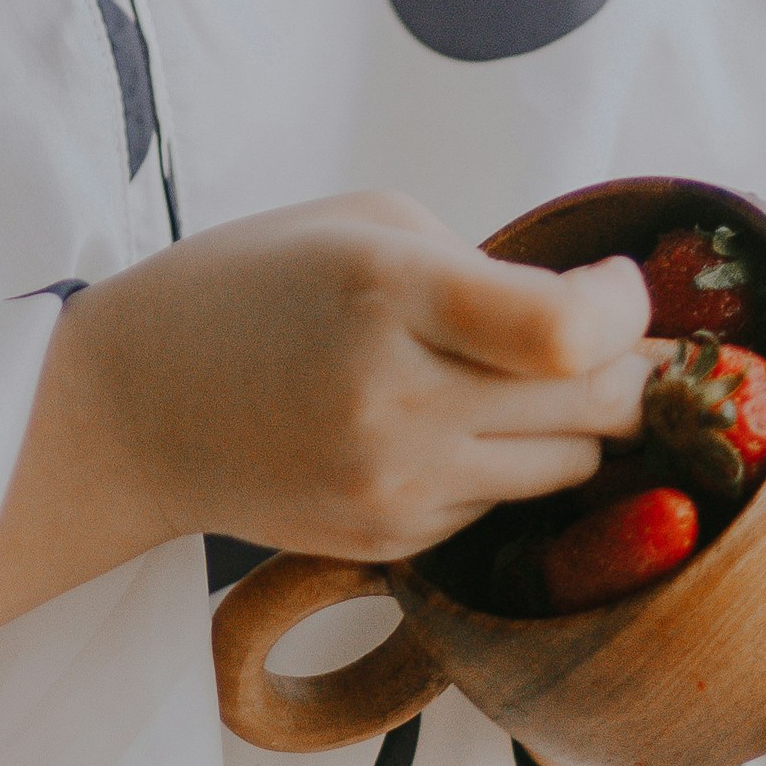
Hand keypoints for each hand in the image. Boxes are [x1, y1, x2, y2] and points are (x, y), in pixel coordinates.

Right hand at [0, 196, 650, 649]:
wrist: (132, 409)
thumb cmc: (250, 289)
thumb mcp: (361, 225)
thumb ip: (483, 264)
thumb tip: (599, 318)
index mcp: (385, 293)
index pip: (565, 331)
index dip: (627, 312)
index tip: (620, 287)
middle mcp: (394, 400)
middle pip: (593, 407)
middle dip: (633, 368)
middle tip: (628, 342)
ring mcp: (394, 484)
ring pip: (568, 467)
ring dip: (576, 423)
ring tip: (537, 381)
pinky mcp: (391, 541)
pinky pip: (502, 503)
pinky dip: (506, 464)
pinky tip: (454, 425)